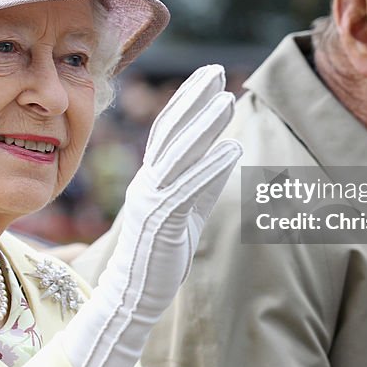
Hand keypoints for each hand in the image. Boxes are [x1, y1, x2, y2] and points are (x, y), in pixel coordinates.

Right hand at [59, 64, 241, 366]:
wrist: (134, 296)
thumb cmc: (161, 254)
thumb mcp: (187, 211)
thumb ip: (203, 182)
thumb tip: (227, 152)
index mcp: (152, 176)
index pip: (168, 129)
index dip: (187, 99)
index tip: (208, 74)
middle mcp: (148, 181)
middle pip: (170, 131)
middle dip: (192, 99)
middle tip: (215, 70)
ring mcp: (151, 200)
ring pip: (178, 155)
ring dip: (203, 126)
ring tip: (227, 99)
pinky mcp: (161, 223)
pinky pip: (187, 190)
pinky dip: (210, 168)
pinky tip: (232, 150)